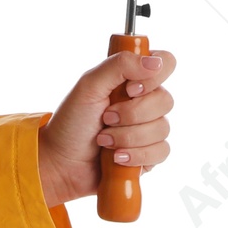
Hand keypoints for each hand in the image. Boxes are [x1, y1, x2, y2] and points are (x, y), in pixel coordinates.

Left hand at [36, 47, 176, 205]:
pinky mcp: (149, 154)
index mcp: (132, 77)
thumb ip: (120, 65)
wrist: (61, 164)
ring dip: (128, 137)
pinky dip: (136, 155)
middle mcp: (144, 100)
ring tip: (104, 141)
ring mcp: (148, 128)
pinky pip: (161, 152)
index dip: (153, 77)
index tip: (129, 90)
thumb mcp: (89, 85)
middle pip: (165, 100)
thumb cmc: (71, 122)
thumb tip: (155, 62)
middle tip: (106, 118)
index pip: (165, 62)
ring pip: (162, 128)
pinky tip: (117, 157)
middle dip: (131, 114)